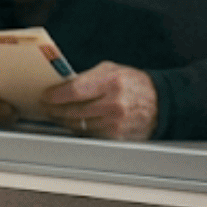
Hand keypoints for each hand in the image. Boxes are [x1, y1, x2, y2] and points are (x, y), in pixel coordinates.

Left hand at [43, 62, 157, 140]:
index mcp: (112, 83)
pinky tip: (73, 122)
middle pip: (73, 111)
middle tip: (45, 107)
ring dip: (63, 120)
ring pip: (78, 125)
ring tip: (56, 114)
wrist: (161, 101)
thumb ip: (86, 77)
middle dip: (54, 109)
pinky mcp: (117, 136)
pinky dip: (79, 128)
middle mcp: (114, 104)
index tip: (45, 96)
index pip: (74, 91)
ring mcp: (116, 122)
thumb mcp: (111, 70)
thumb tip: (60, 86)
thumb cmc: (133, 83)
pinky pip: (89, 133)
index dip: (55, 95)